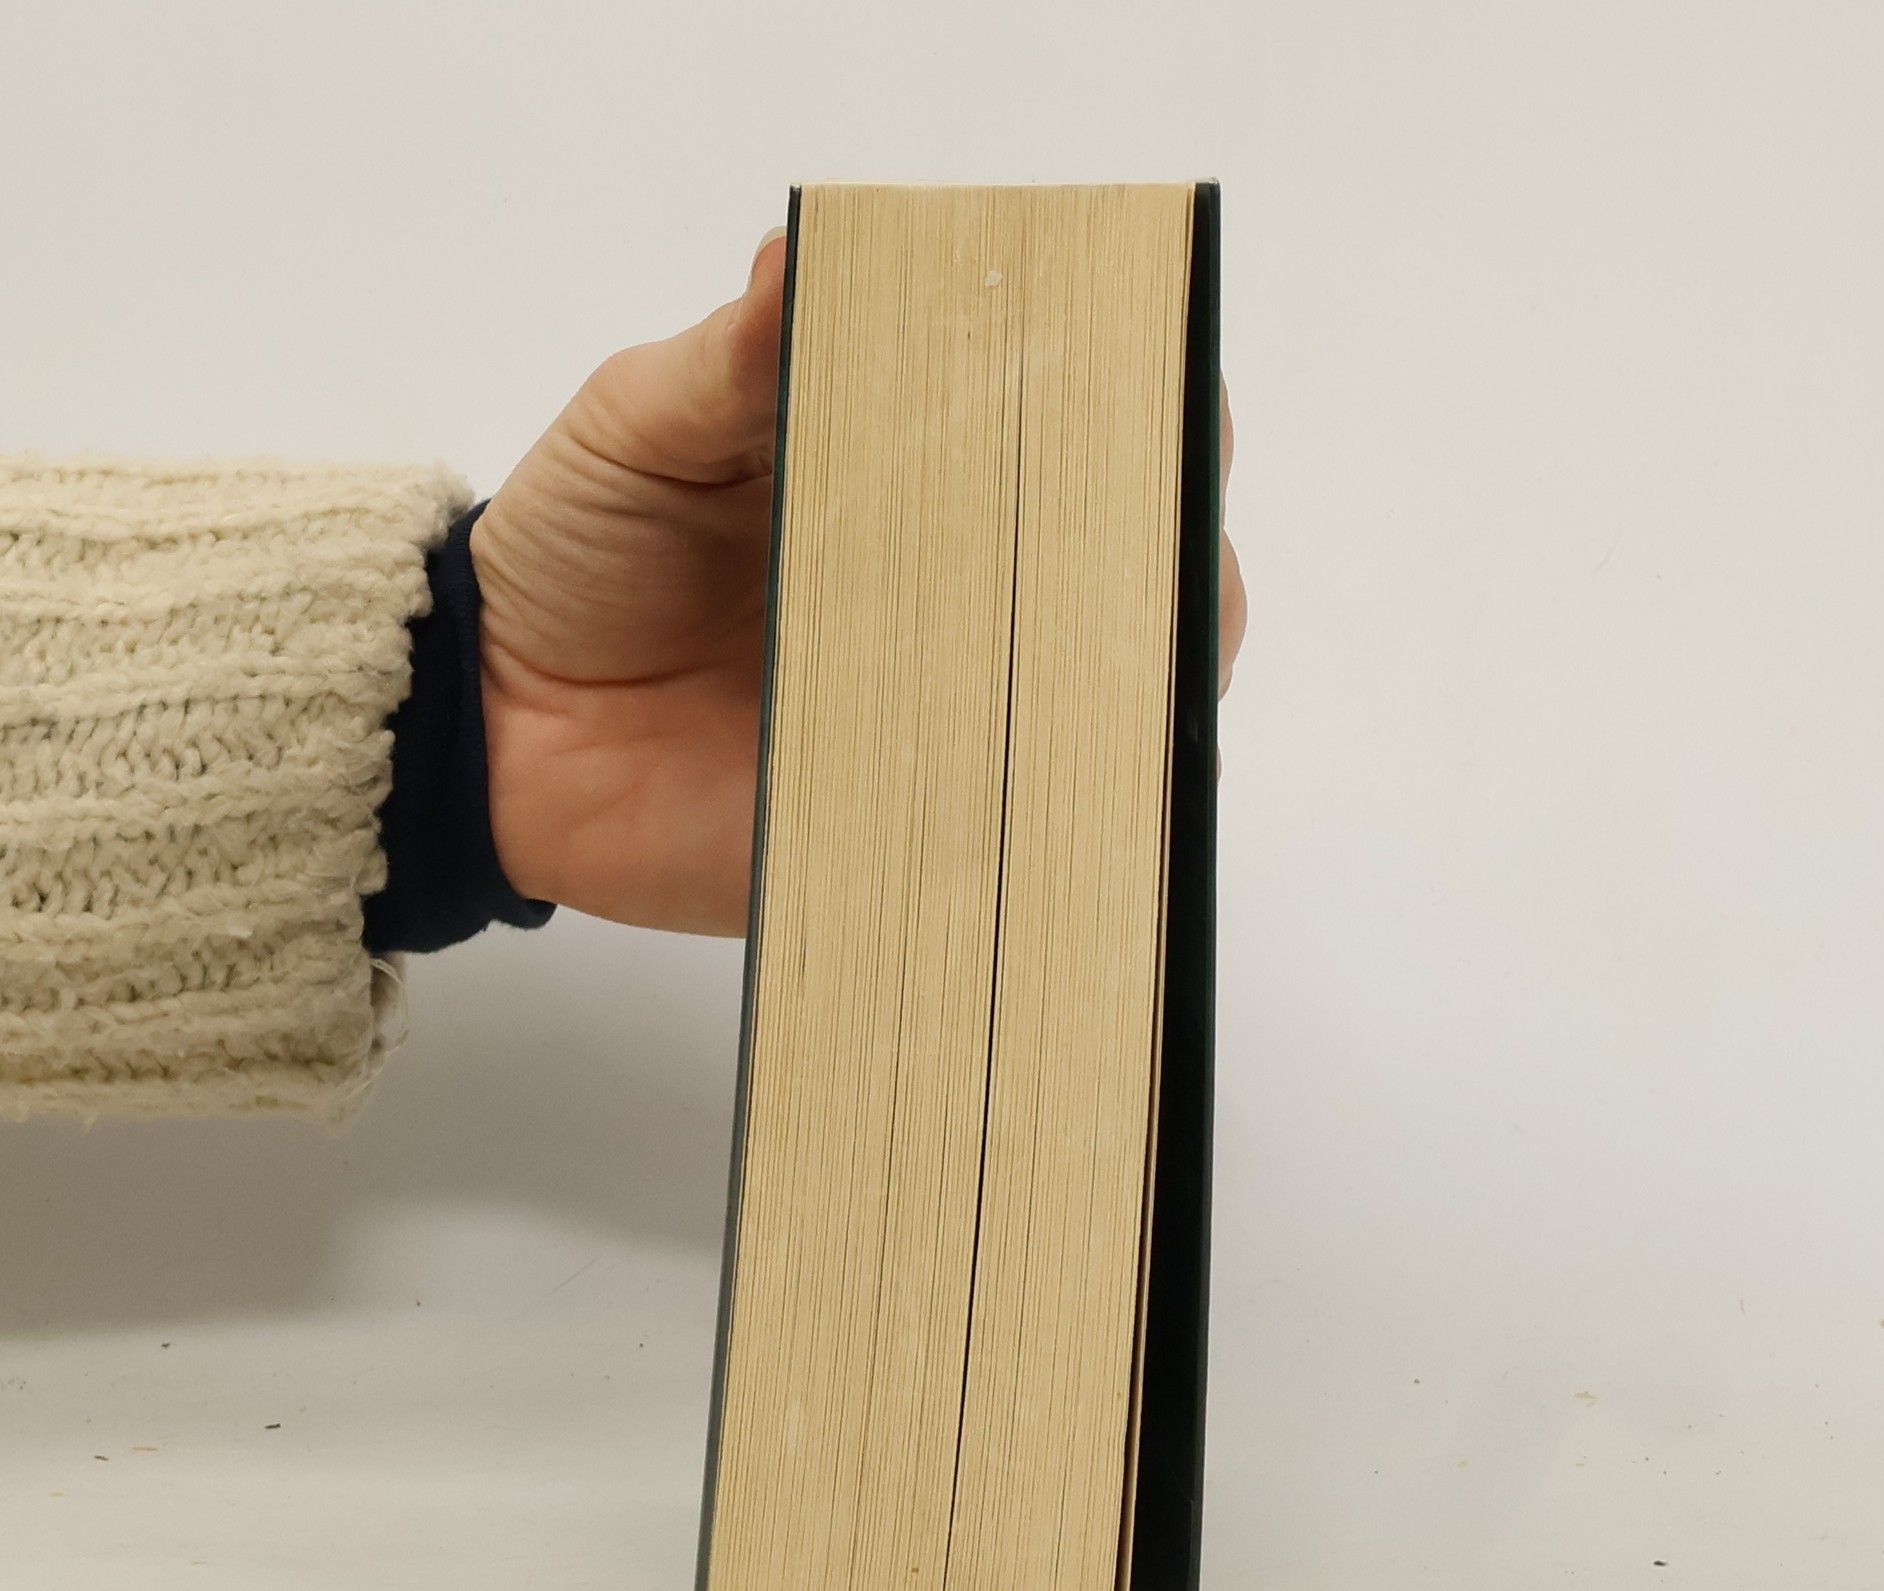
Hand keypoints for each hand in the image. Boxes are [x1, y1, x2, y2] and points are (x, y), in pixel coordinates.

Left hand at [473, 232, 1245, 936]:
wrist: (502, 730)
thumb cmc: (576, 556)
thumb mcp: (642, 429)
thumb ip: (732, 360)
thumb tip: (805, 253)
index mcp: (915, 479)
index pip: (1072, 437)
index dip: (1140, 409)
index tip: (1156, 388)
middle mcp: (962, 599)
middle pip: (1134, 574)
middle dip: (1163, 547)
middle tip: (1131, 528)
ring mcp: (952, 718)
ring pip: (1105, 703)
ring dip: (1124, 675)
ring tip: (1095, 644)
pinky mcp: (919, 825)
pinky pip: (1011, 820)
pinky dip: (1045, 800)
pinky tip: (1042, 766)